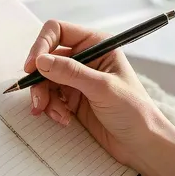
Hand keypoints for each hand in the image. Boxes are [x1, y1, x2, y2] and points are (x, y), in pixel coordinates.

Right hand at [23, 20, 174, 175]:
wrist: (142, 143)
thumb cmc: (134, 111)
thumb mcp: (102, 88)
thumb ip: (70, 72)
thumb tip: (41, 61)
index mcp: (96, 44)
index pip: (58, 32)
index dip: (41, 46)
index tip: (32, 67)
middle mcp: (85, 58)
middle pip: (46, 58)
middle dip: (39, 80)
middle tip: (38, 101)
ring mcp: (77, 79)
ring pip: (44, 80)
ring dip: (44, 98)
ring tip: (55, 114)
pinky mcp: (73, 99)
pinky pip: (50, 97)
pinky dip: (51, 108)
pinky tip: (64, 119)